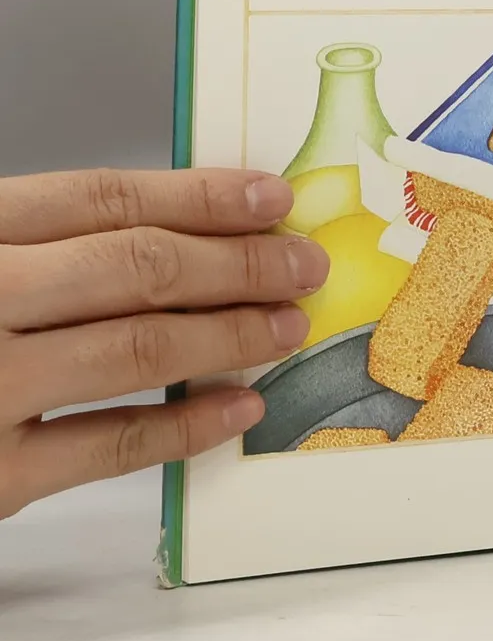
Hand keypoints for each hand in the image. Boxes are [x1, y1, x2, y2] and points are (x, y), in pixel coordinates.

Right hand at [0, 169, 322, 518]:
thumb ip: (42, 246)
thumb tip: (182, 228)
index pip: (100, 198)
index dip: (200, 194)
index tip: (271, 198)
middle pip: (136, 266)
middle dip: (239, 262)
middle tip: (303, 266)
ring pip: (136, 348)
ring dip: (229, 334)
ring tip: (285, 325)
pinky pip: (110, 446)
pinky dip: (186, 425)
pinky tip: (238, 407)